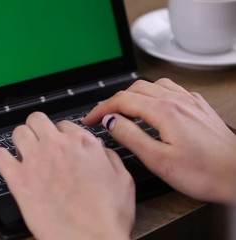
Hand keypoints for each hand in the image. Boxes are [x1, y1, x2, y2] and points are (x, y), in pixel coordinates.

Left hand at [0, 112, 134, 239]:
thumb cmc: (107, 216)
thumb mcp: (123, 180)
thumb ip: (109, 156)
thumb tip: (98, 147)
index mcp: (82, 144)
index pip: (65, 125)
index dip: (62, 134)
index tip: (60, 142)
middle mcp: (57, 147)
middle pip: (38, 120)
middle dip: (38, 127)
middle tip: (39, 138)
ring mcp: (35, 161)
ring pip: (18, 132)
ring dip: (20, 137)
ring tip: (21, 147)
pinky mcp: (18, 180)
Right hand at [83, 78, 235, 203]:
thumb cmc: (205, 173)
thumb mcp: (159, 161)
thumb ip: (131, 136)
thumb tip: (111, 121)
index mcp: (165, 112)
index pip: (122, 101)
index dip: (101, 109)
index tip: (90, 119)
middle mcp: (178, 101)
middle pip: (136, 88)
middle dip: (114, 101)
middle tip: (103, 116)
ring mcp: (190, 101)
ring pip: (153, 85)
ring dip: (134, 94)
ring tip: (125, 110)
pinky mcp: (199, 106)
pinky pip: (171, 89)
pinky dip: (154, 94)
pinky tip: (154, 106)